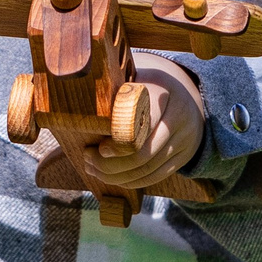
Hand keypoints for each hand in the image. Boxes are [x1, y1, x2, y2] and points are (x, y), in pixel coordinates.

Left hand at [72, 53, 204, 191]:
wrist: (185, 97)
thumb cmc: (145, 88)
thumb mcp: (134, 80)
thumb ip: (114, 93)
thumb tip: (76, 108)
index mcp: (163, 93)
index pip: (141, 123)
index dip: (118, 141)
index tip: (99, 149)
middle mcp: (179, 117)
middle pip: (144, 153)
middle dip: (111, 164)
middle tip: (88, 159)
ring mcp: (184, 141)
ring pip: (147, 170)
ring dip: (115, 175)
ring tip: (92, 168)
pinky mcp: (183, 158)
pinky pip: (154, 177)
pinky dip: (130, 181)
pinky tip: (110, 176)